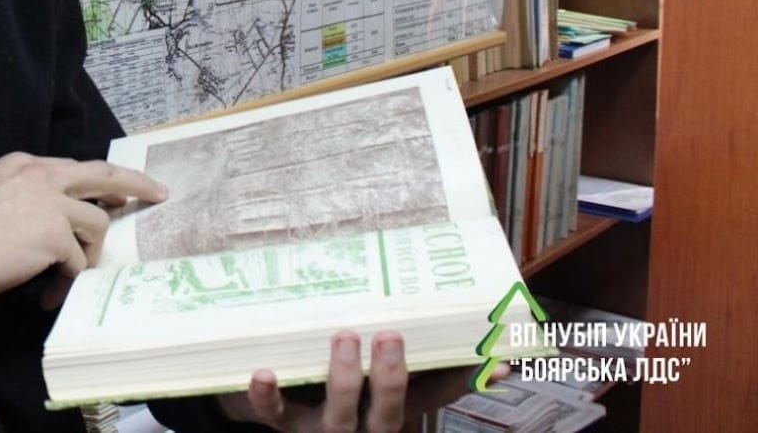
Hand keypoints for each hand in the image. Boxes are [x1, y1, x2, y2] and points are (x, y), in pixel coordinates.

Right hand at [0, 152, 166, 307]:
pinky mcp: (53, 235)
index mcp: (25, 164)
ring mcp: (51, 203)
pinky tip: (48, 295)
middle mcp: (42, 176)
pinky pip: (77, 261)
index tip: (121, 192)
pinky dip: (67, 282)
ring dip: (88, 255)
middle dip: (136, 184)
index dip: (100, 182)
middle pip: (103, 175)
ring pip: (97, 224)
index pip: (75, 168)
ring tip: (65, 280)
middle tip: (159, 194)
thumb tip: (47, 221)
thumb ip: (22, 196)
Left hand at [219, 330, 506, 431]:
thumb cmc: (345, 394)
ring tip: (344, 337)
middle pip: (386, 411)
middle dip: (390, 377)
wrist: (293, 419)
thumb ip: (418, 365)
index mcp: (391, 416)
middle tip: (390, 335)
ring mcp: (323, 431)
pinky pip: (274, 416)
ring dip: (342, 377)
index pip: (433, 399)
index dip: (462, 382)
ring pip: (338, 414)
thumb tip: (485, 345)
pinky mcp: (285, 427)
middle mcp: (365, 430)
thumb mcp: (380, 386)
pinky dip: (267, 397)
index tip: (494, 362)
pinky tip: (262, 372)